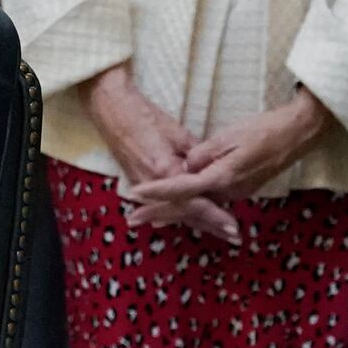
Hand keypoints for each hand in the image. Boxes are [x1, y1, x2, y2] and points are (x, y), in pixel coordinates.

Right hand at [81, 66, 239, 243]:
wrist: (112, 111)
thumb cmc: (146, 117)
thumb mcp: (178, 134)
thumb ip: (196, 157)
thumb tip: (212, 172)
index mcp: (164, 172)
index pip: (195, 203)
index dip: (215, 216)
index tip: (234, 226)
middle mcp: (152, 188)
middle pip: (186, 214)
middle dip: (211, 225)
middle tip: (234, 236)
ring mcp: (142, 189)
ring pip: (175, 213)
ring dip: (198, 222)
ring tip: (220, 231)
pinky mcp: (137, 185)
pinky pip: (164, 205)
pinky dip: (181, 214)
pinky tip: (194, 221)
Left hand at [127, 90, 330, 231]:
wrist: (297, 134)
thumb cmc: (263, 129)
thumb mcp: (229, 136)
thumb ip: (204, 153)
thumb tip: (187, 167)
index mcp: (223, 177)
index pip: (182, 188)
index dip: (157, 192)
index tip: (135, 195)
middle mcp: (228, 192)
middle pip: (187, 206)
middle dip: (158, 213)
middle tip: (132, 219)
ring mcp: (236, 193)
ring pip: (199, 206)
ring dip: (172, 212)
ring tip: (147, 218)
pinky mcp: (241, 189)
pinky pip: (210, 201)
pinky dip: (191, 206)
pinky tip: (178, 209)